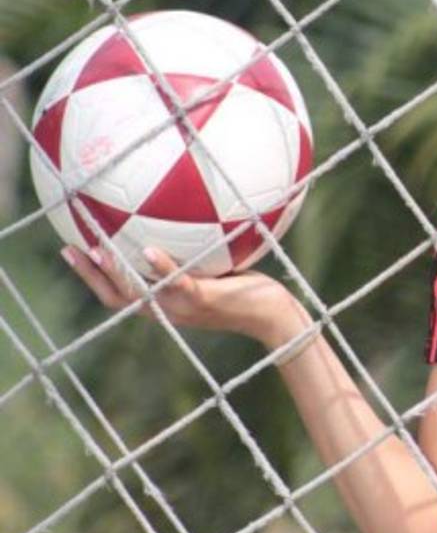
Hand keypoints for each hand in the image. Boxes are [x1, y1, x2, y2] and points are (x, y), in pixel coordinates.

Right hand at [63, 245, 303, 346]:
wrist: (272, 315)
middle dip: (90, 273)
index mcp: (164, 304)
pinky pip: (177, 283)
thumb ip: (194, 254)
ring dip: (115, 271)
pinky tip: (148, 250)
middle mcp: (167, 310)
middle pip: (115, 296)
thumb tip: (186, 217)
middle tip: (69, 247)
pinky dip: (161, 268)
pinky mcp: (203, 300)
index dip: (92, 277)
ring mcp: (183, 307)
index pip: (117, 294)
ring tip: (97, 247)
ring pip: (138, 292)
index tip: (72, 251)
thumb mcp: (213, 269)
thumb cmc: (246, 290)